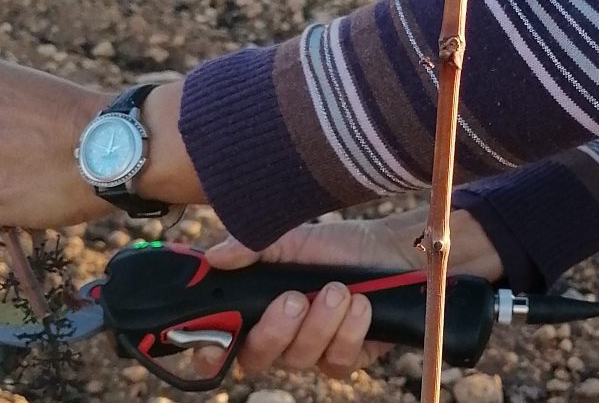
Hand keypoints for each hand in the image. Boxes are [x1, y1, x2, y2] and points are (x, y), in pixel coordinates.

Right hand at [194, 208, 504, 382]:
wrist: (388, 250)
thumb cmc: (334, 246)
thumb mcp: (290, 238)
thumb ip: (251, 247)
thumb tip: (213, 257)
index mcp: (257, 309)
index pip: (221, 343)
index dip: (210, 350)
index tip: (215, 343)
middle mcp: (279, 337)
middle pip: (257, 358)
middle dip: (276, 329)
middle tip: (295, 299)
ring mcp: (312, 351)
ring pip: (299, 359)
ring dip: (320, 322)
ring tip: (338, 290)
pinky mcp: (345, 358)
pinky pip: (337, 361)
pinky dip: (349, 331)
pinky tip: (360, 304)